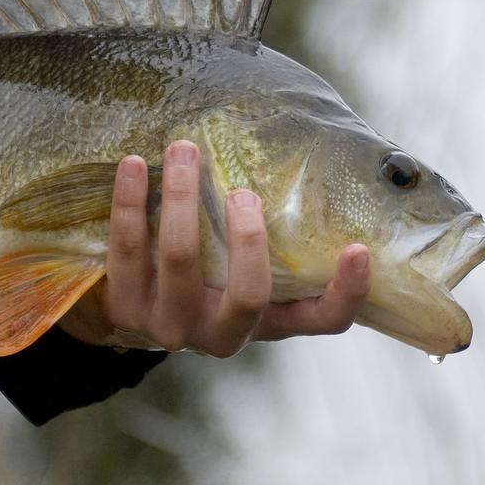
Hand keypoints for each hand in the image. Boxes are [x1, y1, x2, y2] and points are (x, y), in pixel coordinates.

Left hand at [57, 139, 371, 355]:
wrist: (135, 309)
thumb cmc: (211, 274)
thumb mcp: (249, 267)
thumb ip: (281, 235)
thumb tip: (319, 157)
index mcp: (269, 323)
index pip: (323, 320)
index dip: (347, 293)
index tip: (359, 250)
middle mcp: (224, 334)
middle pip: (248, 294)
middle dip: (248, 236)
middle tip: (242, 190)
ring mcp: (173, 326)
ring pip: (181, 259)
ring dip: (183, 197)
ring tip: (183, 150)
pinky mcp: (125, 308)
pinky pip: (126, 248)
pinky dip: (130, 201)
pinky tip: (134, 165)